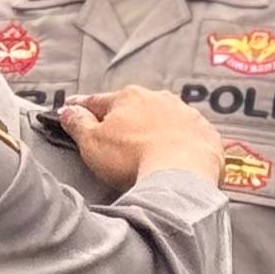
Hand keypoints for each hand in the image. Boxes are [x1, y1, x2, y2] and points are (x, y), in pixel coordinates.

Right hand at [64, 84, 221, 190]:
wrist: (180, 176)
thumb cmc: (133, 159)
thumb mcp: (92, 143)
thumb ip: (77, 124)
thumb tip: (68, 111)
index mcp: (128, 97)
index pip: (98, 101)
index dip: (83, 108)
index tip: (73, 109)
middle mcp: (159, 99)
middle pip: (135, 109)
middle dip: (125, 122)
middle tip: (117, 143)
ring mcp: (186, 115)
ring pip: (165, 120)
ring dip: (156, 132)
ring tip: (149, 155)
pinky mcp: (206, 134)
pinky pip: (191, 137)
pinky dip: (182, 146)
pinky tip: (176, 161)